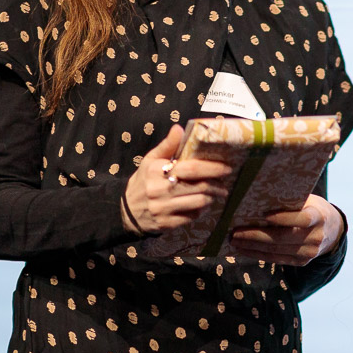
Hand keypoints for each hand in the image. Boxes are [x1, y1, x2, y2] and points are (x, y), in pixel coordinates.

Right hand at [122, 124, 232, 250]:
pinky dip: (200, 210)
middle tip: (224, 182)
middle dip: (217, 184)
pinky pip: (192, 216)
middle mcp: (160, 190)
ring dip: (211, 197)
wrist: (126, 211)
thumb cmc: (143, 182)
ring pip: (199, 202)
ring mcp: (163, 208)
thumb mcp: (150, 160)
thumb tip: (179, 128)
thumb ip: (167, 145)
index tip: (226, 167)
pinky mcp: (167, 224)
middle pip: (199, 186)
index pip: (191, 168)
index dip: (212, 168)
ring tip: (215, 193)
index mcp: (157, 171)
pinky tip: (200, 205)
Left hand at [228, 195, 343, 265]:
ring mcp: (309, 253)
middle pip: (283, 238)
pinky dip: (258, 255)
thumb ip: (289, 201)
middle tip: (235, 233)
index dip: (284, 218)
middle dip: (256, 236)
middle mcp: (315, 237)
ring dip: (252, 247)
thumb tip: (257, 197)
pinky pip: (277, 260)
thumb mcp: (307, 200)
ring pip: (277, 251)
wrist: (332, 230)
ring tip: (234, 241)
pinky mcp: (301, 262)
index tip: (264, 215)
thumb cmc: (312, 208)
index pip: (301, 219)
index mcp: (318, 217)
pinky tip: (244, 249)